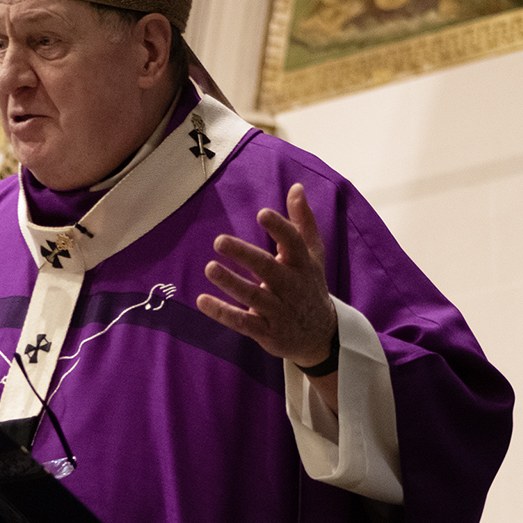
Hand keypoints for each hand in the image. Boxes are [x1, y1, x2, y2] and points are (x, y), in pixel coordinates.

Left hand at [198, 183, 337, 369]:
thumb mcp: (312, 255)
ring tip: (210, 268)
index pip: (293, 243)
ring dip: (231, 283)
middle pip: (268, 268)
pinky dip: (222, 313)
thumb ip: (303, 221)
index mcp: (302, 264)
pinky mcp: (266, 331)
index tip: (262, 213)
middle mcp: (292, 287)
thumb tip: (296, 187)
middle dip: (244, 255)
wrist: (320, 335)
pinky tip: (202, 300)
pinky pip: (243, 322)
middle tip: (219, 241)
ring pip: (253, 296)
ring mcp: (279, 311)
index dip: (279, 228)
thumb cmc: (310, 286)